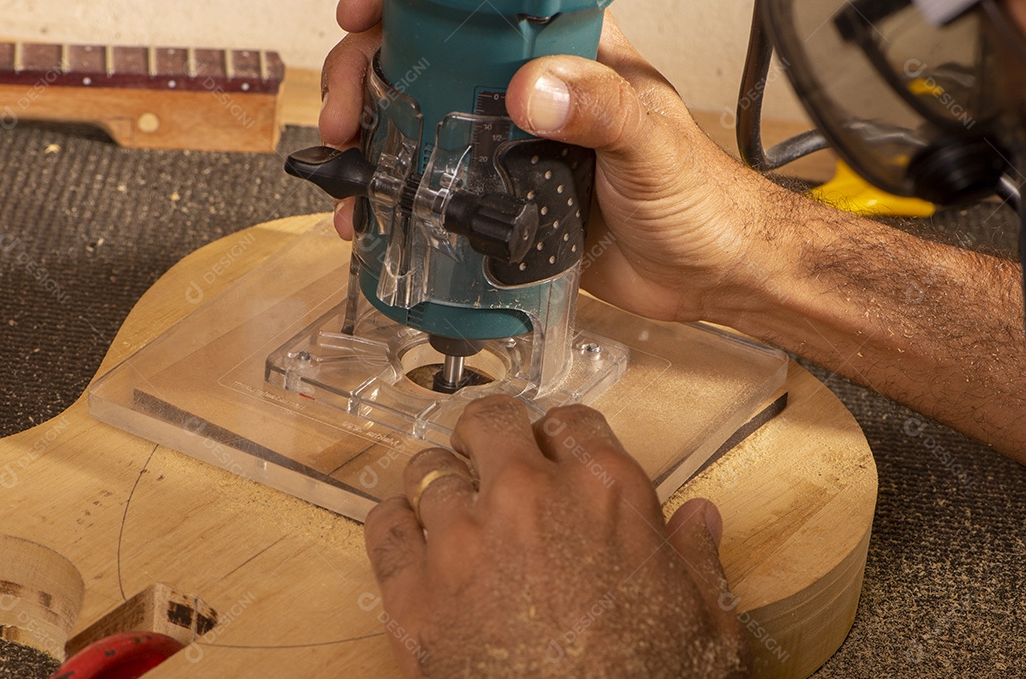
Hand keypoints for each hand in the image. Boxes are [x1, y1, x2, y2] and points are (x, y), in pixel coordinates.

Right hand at [319, 4, 780, 323]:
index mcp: (567, 55)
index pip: (479, 10)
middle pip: (429, 64)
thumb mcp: (649, 140)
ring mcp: (513, 151)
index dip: (413, 6)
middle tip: (347, 111)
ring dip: (373, 139)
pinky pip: (440, 193)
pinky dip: (399, 202)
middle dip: (371, 76)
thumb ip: (598, 107)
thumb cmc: (699, 198)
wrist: (709, 275)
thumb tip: (531, 89)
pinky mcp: (507, 205)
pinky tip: (371, 215)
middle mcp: (531, 96)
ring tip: (344, 162)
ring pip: (424, 127)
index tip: (367, 12)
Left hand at [364, 396, 749, 678]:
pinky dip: (395, 521)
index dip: (559, 433)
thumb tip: (698, 516)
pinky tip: (410, 534)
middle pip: (490, 421)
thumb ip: (699, 560)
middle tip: (491, 455)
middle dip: (492, 433)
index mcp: (605, 494)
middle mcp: (527, 499)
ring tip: (451, 505)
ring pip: (430, 469)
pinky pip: (385, 526)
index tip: (552, 450)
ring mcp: (463, 544)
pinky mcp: (414, 596)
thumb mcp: (710, 631)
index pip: (570, 422)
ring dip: (443, 480)